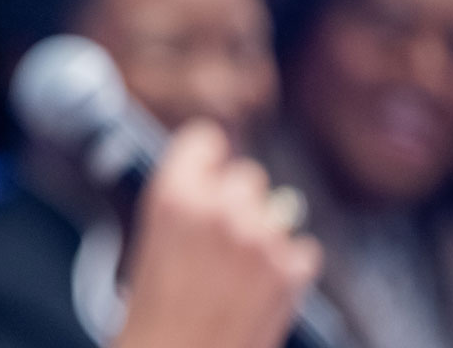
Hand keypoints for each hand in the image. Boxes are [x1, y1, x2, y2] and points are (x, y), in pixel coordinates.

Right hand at [115, 120, 321, 347]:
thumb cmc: (154, 313)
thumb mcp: (150, 242)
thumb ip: (185, 203)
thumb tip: (221, 182)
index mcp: (173, 196)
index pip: (205, 138)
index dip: (206, 160)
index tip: (206, 173)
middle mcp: (220, 209)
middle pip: (248, 175)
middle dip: (237, 201)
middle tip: (220, 238)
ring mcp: (261, 239)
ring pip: (277, 210)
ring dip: (264, 233)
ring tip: (238, 271)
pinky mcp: (292, 271)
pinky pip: (301, 249)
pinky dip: (287, 267)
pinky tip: (259, 290)